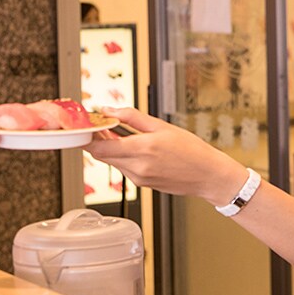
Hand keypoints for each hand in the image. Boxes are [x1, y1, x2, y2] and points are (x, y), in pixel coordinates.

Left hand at [85, 108, 246, 203]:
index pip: (99, 147)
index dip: (86, 137)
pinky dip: (124, 158)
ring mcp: (139, 178)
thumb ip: (132, 117)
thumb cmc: (192, 151)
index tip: (85, 127)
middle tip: (102, 126)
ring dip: (112, 149)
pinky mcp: (142, 184)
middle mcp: (137, 167)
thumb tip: (109, 110)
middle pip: (102, 155)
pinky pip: (125, 169)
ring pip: (113, 162)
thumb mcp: (162, 126)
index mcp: (142, 149)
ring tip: (122, 135)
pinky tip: (136, 150)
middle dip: (99, 140)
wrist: (208, 175)